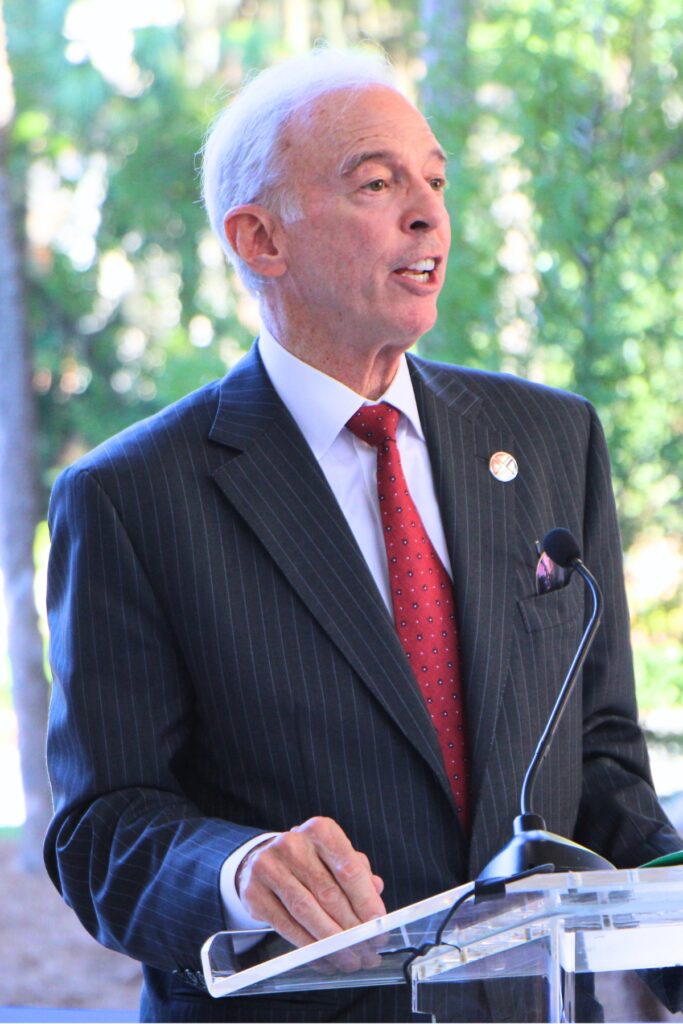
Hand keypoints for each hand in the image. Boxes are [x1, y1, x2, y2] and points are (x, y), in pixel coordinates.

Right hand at [236, 816, 385, 954]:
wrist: (262, 860)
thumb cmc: (310, 860)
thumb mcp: (335, 858)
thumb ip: (358, 872)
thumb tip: (377, 890)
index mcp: (320, 830)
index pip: (348, 868)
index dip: (366, 901)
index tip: (378, 925)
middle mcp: (293, 843)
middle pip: (328, 893)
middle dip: (351, 927)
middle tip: (367, 948)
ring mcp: (269, 866)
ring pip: (307, 912)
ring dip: (332, 942)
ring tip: (349, 958)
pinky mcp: (254, 892)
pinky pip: (286, 926)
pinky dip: (308, 947)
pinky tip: (324, 957)